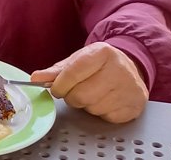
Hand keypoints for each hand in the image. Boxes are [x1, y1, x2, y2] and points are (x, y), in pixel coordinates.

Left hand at [31, 42, 148, 122]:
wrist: (130, 69)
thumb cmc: (99, 65)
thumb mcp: (77, 61)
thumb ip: (56, 71)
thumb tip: (35, 78)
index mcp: (102, 52)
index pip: (73, 72)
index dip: (59, 85)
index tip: (56, 88)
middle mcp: (119, 69)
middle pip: (81, 95)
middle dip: (72, 97)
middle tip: (75, 92)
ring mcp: (129, 89)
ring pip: (93, 108)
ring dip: (86, 105)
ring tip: (93, 94)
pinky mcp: (134, 106)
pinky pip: (106, 117)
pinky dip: (101, 112)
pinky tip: (105, 101)